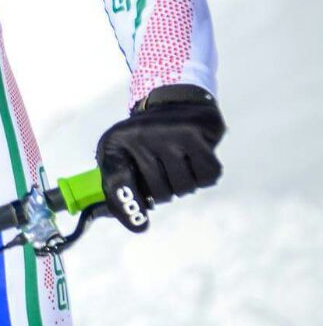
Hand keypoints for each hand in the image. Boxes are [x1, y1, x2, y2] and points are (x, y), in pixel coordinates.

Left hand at [97, 85, 225, 232]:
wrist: (174, 100)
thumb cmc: (144, 140)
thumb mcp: (120, 158)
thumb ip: (119, 191)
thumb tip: (137, 225)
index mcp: (116, 142)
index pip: (118, 183)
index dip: (129, 208)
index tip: (140, 224)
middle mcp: (141, 133)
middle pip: (159, 193)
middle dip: (163, 193)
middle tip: (163, 173)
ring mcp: (171, 131)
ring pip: (185, 188)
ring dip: (184, 185)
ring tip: (178, 164)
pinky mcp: (199, 130)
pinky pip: (208, 176)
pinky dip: (205, 176)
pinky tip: (194, 160)